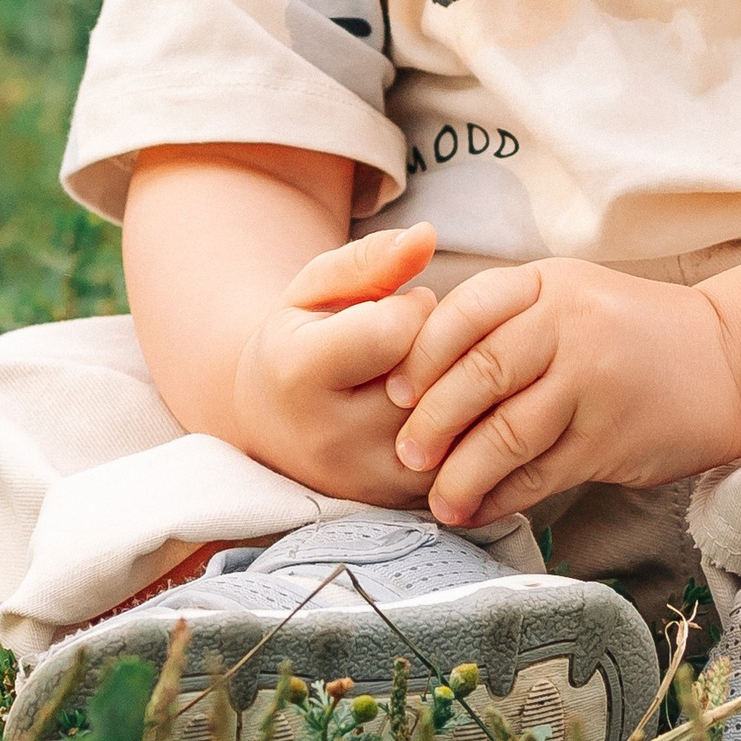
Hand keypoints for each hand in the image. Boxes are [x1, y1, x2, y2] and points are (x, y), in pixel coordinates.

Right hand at [228, 222, 440, 502]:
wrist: (271, 423)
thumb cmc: (299, 339)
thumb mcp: (316, 286)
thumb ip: (371, 258)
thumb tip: (427, 235)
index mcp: (300, 374)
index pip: (398, 330)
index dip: (413, 308)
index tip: (397, 310)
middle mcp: (331, 439)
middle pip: (432, 378)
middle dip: (442, 349)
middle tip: (417, 345)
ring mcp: (367, 481)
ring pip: (457, 422)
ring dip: (459, 390)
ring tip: (429, 376)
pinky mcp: (398, 504)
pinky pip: (465, 459)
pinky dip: (469, 429)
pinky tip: (446, 409)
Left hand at [383, 256, 740, 525]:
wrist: (725, 363)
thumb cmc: (627, 335)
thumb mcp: (567, 299)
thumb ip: (503, 321)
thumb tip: (411, 371)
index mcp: (548, 284)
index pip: (467, 311)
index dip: (422, 354)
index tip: (396, 392)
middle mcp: (571, 324)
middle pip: (481, 373)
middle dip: (433, 421)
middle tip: (405, 455)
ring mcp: (595, 381)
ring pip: (507, 432)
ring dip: (462, 472)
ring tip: (439, 499)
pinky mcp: (612, 438)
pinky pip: (542, 472)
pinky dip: (503, 496)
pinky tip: (481, 508)